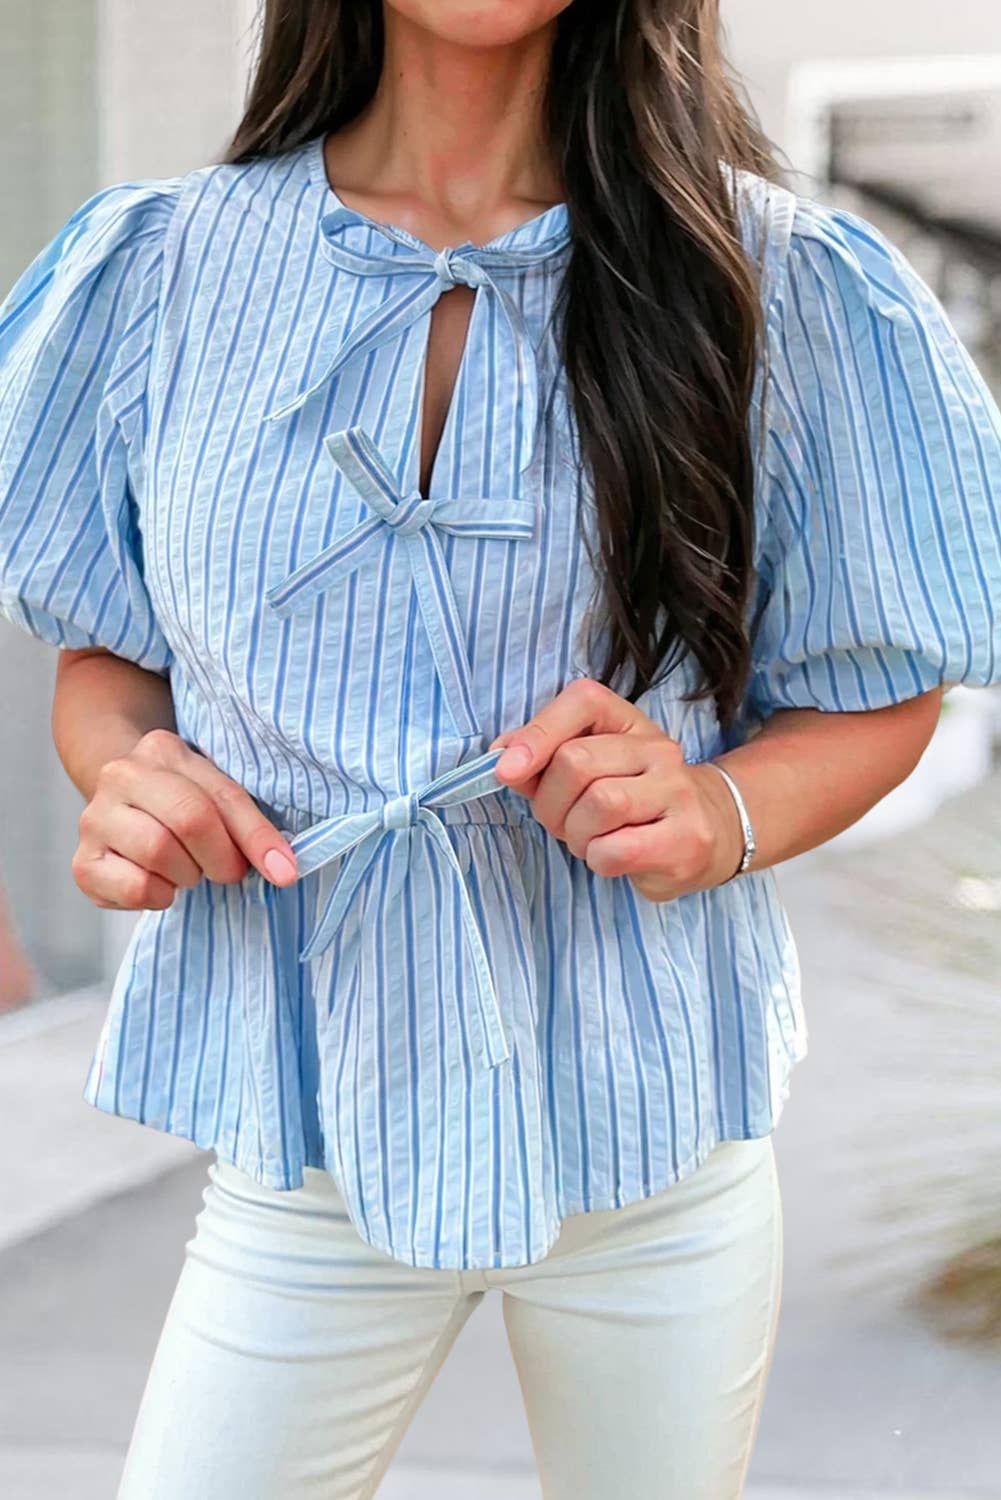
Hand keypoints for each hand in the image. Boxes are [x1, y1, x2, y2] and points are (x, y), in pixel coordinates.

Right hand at [72, 728, 297, 910]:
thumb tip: (285, 870)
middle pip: (189, 819)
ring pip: (158, 852)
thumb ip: (249, 825)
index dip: (257, 837)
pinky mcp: (83, 862)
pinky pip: (135, 887)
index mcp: (161, 750)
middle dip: (222, 857)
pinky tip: (162, 884)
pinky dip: (160, 896)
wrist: (122, 807)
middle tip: (229, 871)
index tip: (284, 871)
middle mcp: (120, 776)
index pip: (221, 796)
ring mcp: (95, 818)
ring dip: (189, 874)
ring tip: (189, 869)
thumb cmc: (181, 802)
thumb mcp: (217, 795)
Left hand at [488, 678, 744, 900]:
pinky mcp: (686, 839)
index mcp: (629, 722)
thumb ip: (542, 760)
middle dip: (550, 803)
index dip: (537, 734)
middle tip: (562, 822)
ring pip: (598, 804)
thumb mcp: (589, 770)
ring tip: (590, 840)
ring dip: (575, 834)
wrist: (711, 831)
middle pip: (576, 762)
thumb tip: (501, 757)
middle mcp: (658, 750)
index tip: (505, 769)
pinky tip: (612, 857)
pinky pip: (614, 849)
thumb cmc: (632, 801)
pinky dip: (597, 860)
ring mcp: (678, 792)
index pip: (583, 702)